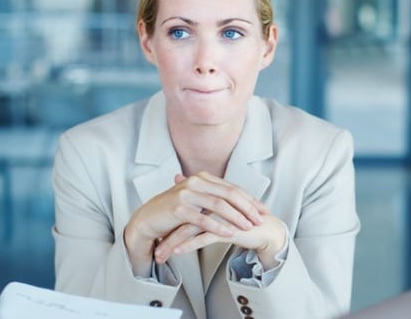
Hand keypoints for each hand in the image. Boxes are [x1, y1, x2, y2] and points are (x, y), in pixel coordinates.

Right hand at [123, 172, 268, 274]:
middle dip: (248, 207)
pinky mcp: (178, 209)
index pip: (232, 187)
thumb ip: (214, 197)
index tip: (263, 210)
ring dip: (237, 217)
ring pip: (218, 205)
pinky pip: (203, 219)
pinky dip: (218, 227)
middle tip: (260, 219)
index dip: (250, 199)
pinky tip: (229, 234)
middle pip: (229, 194)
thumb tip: (240, 202)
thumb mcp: (196, 199)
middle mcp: (195, 182)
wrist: (148, 218)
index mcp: (202, 177)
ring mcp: (186, 194)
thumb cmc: (174, 211)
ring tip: (248, 227)